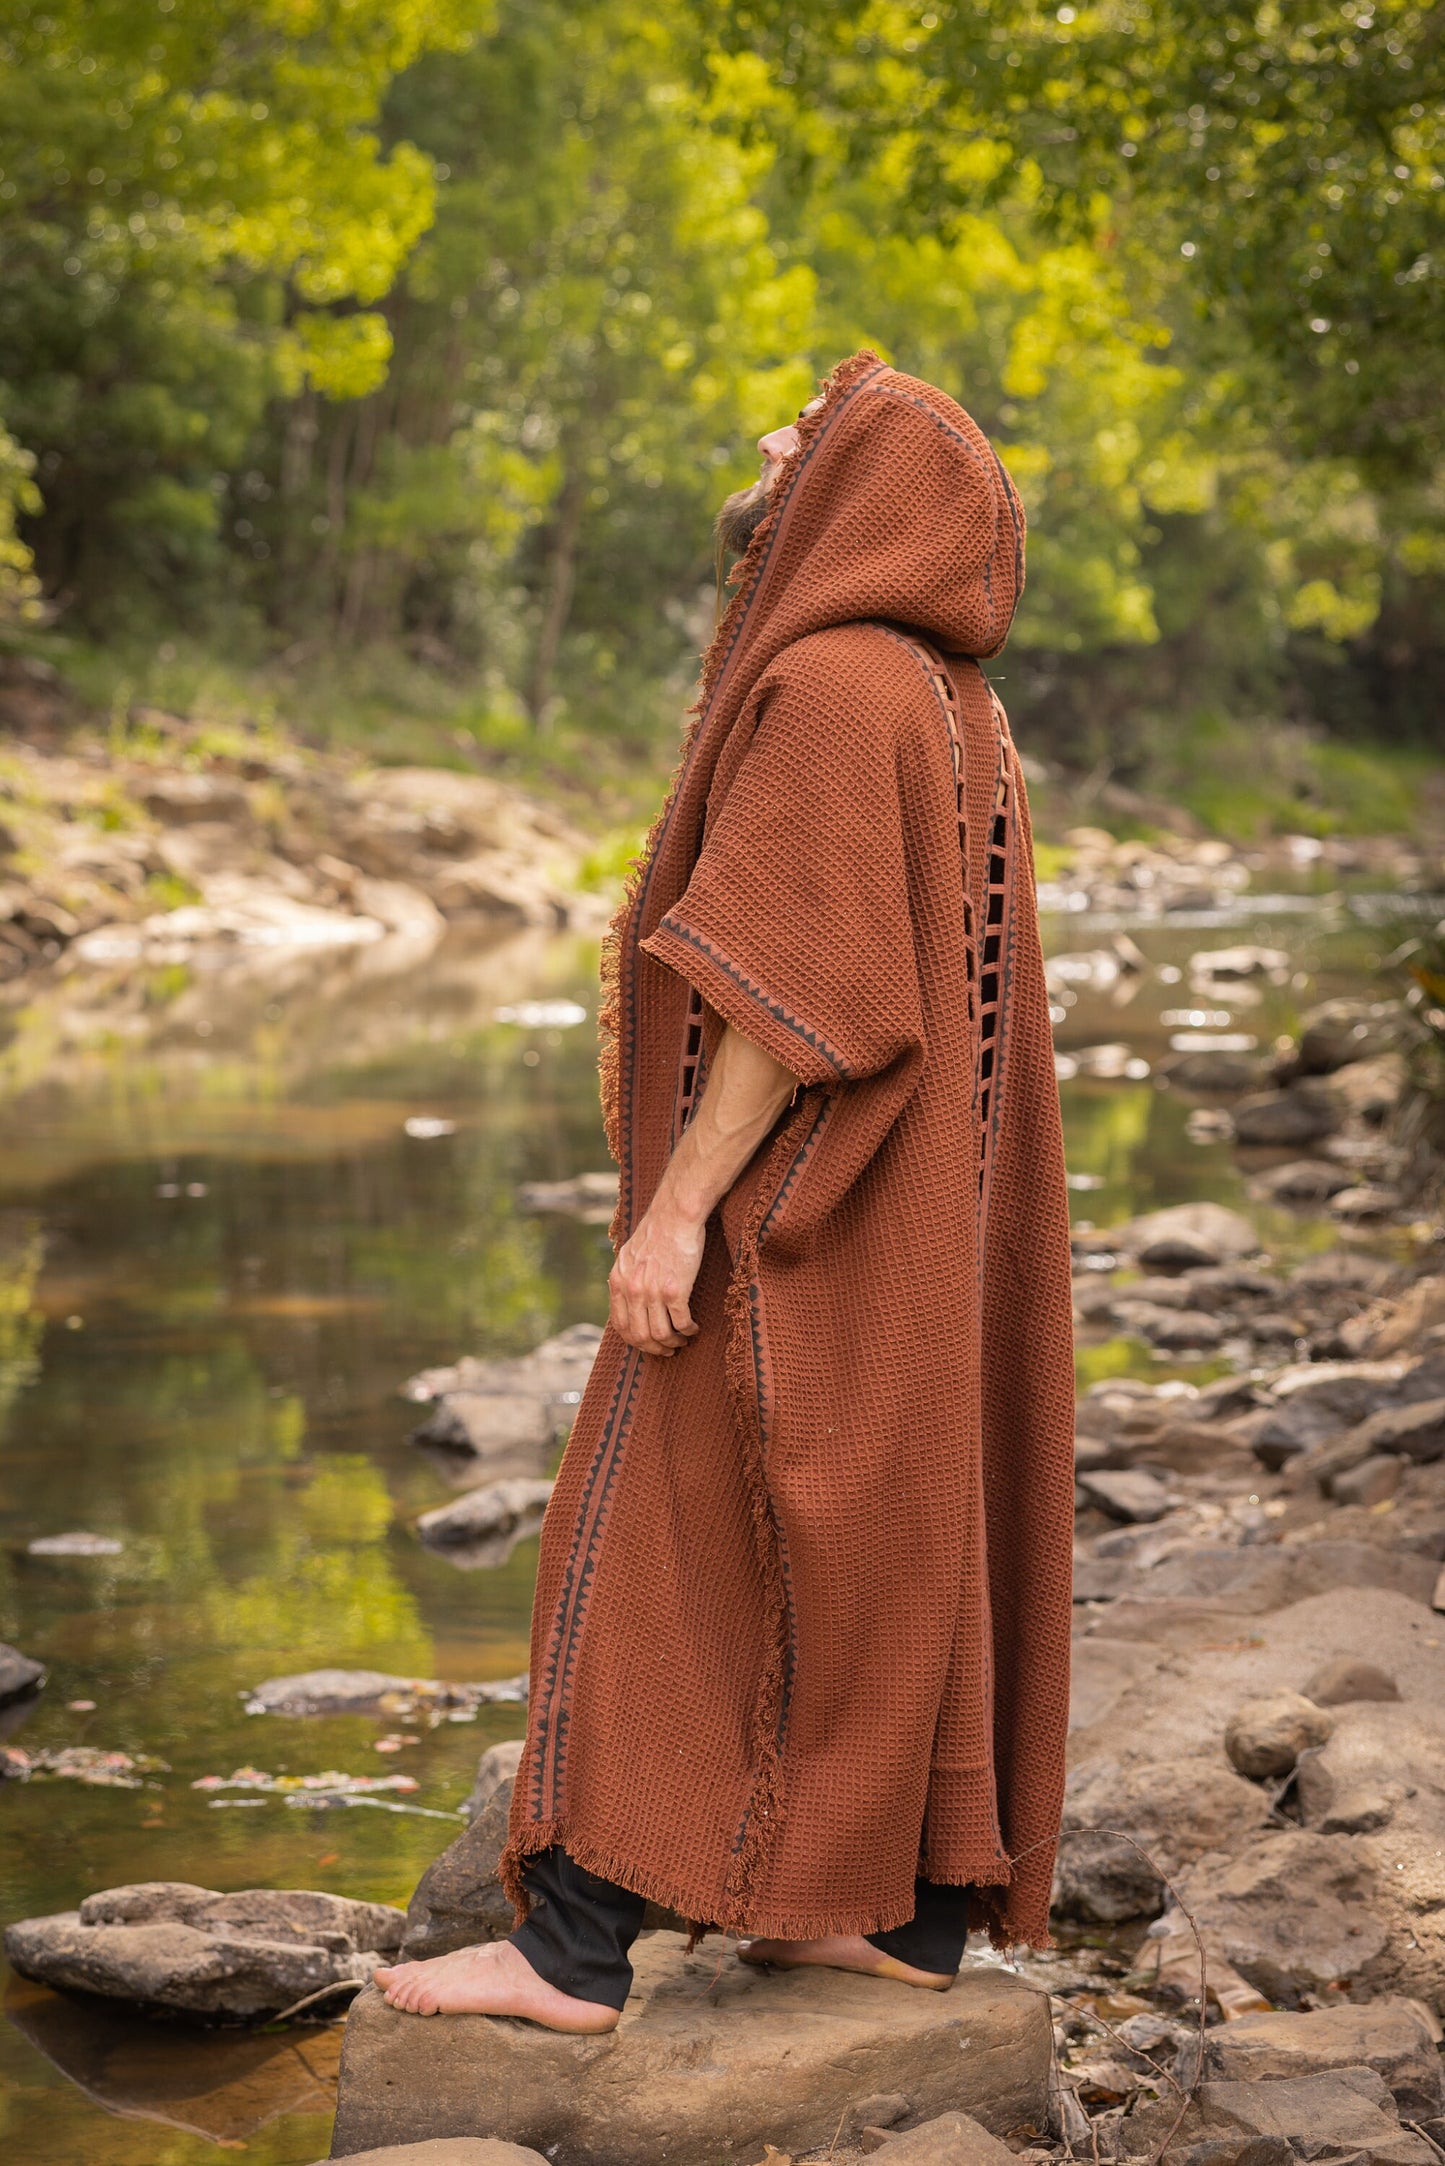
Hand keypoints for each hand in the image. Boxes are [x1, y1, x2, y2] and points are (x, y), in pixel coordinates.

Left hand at [608, 1204, 704, 1356]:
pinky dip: (688, 1330)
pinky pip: (680, 1322)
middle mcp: (632, 1289)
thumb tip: (628, 1300)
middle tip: (667, 1350)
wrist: (675, 1215)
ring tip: (682, 1340)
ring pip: (661, 1334)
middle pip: (640, 1335)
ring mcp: (652, 1291)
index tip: (647, 1344)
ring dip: (673, 1343)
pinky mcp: (675, 1290)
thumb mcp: (629, 1255)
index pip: (621, 1325)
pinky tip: (693, 1328)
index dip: (635, 1341)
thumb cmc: (658, 1231)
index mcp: (618, 1281)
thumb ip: (627, 1279)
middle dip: (655, 1348)